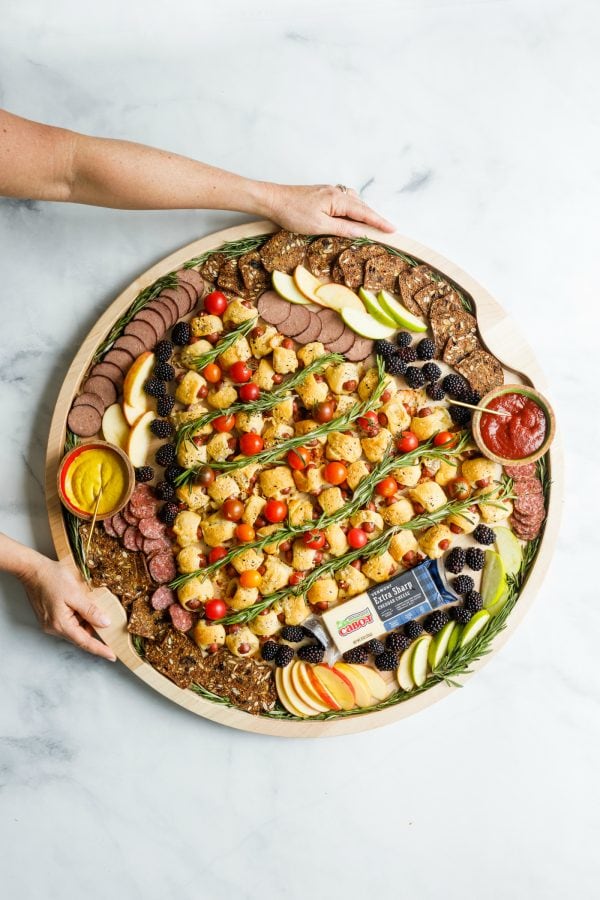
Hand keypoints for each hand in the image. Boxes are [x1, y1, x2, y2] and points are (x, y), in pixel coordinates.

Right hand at [22, 555, 115, 660]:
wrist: (32, 570)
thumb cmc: (51, 578)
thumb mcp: (75, 593)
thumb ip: (90, 610)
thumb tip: (105, 623)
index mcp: (60, 624)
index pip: (84, 642)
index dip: (100, 650)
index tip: (112, 656)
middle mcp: (53, 628)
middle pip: (80, 636)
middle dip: (94, 630)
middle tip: (109, 625)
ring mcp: (50, 623)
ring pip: (74, 629)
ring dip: (85, 622)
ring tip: (90, 606)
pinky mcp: (49, 617)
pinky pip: (68, 622)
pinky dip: (78, 617)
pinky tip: (82, 606)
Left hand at [265, 183, 394, 237]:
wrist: (272, 200)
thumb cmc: (292, 213)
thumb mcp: (319, 226)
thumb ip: (342, 228)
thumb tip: (362, 232)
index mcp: (338, 200)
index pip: (364, 213)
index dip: (379, 222)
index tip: (393, 229)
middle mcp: (336, 192)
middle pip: (362, 206)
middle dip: (375, 217)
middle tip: (388, 228)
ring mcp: (329, 191)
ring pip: (353, 201)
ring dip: (364, 212)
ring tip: (372, 224)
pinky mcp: (322, 194)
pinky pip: (344, 200)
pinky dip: (352, 207)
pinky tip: (350, 213)